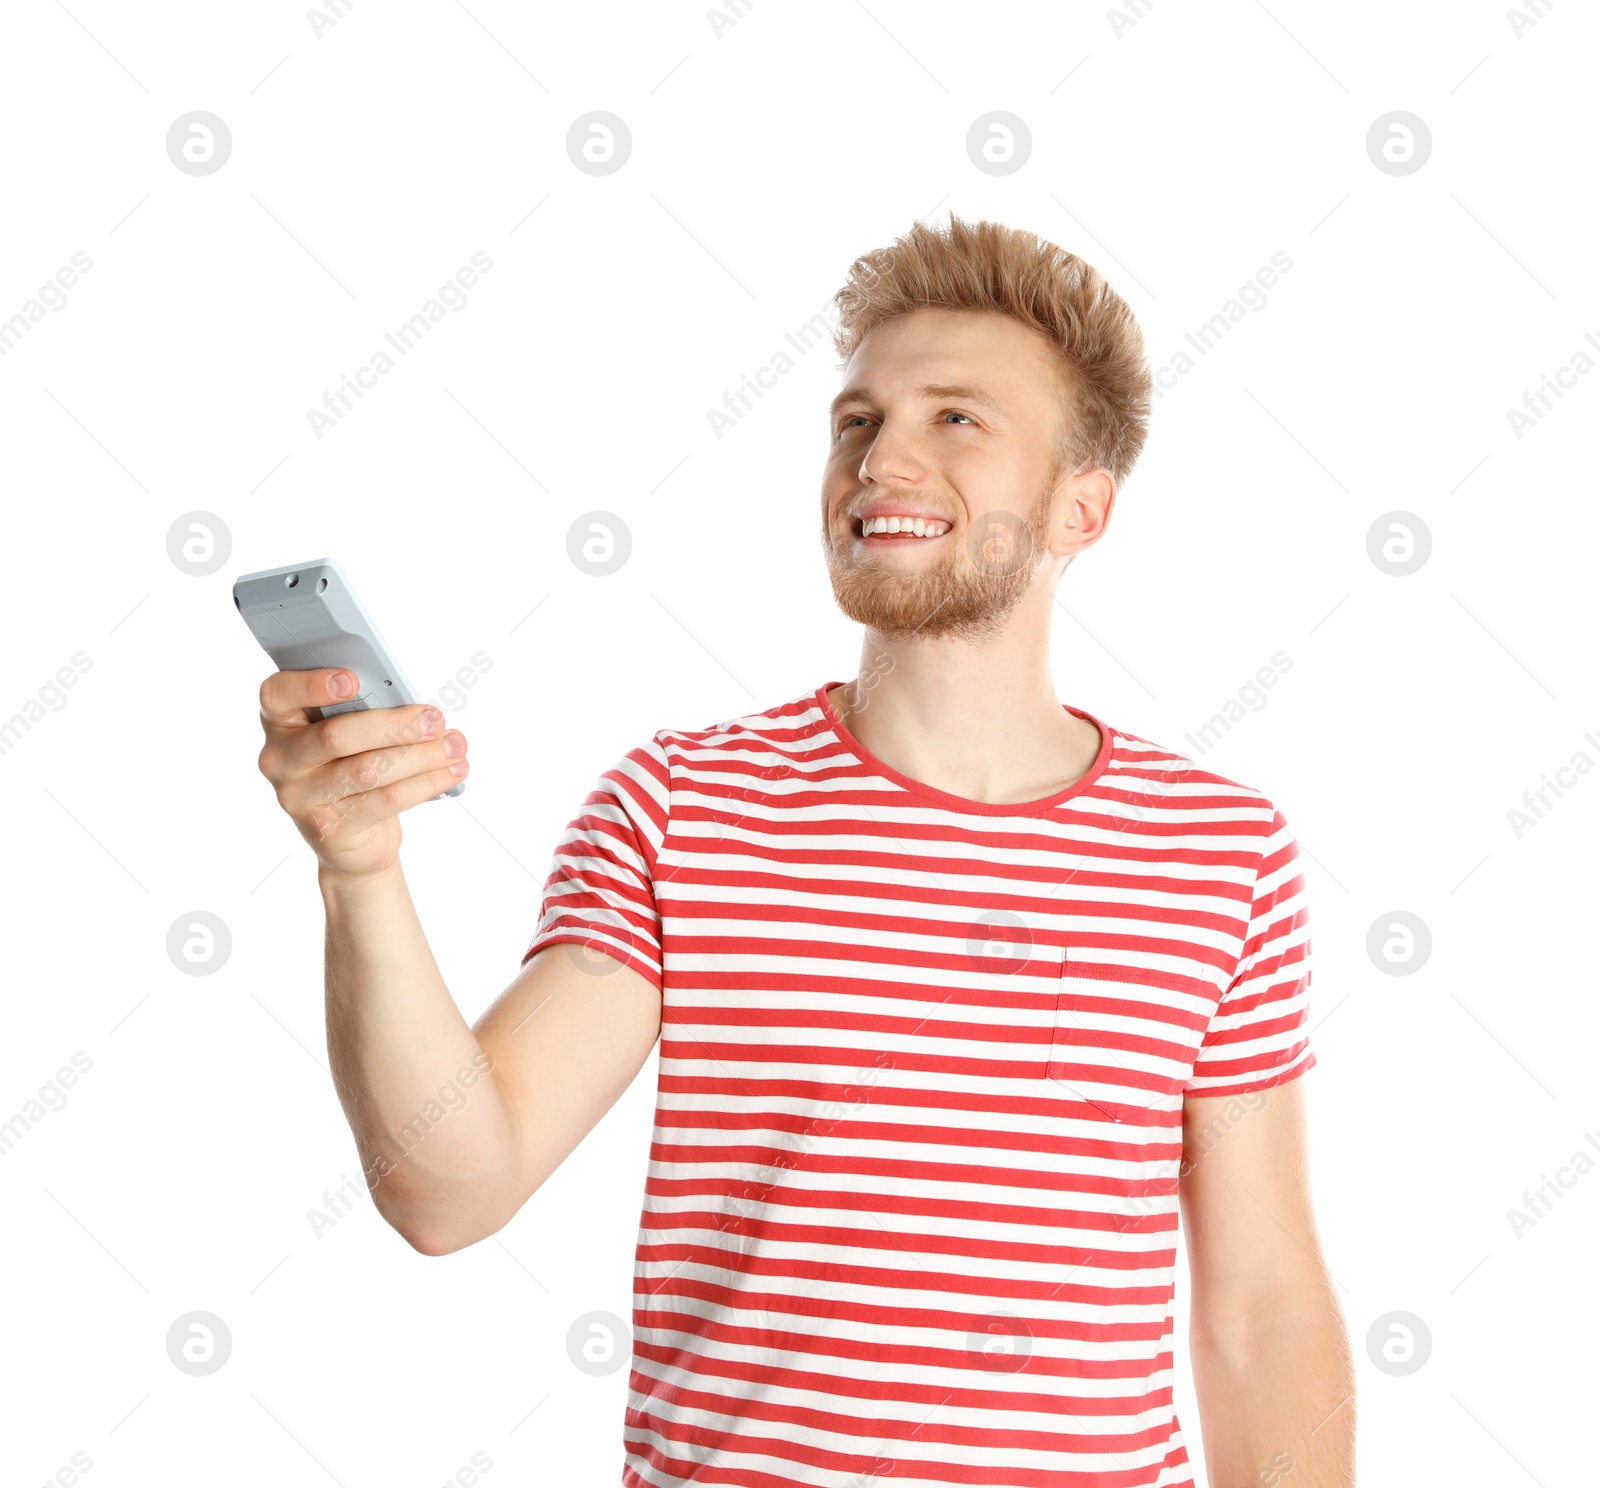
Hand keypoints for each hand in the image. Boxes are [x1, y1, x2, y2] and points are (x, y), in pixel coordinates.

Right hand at [255, 667, 468, 877]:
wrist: (351, 839)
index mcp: (281, 721)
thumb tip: (417, 709)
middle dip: (394, 726)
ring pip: (367, 770)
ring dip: (419, 756)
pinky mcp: (329, 827)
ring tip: (454, 746)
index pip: (278, 694)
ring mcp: (299, 797)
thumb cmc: (352, 767)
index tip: (354, 679)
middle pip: (336, 736)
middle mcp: (280, 759)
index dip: (312, 685)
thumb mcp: (352, 734)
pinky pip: (385, 800)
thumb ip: (366, 712)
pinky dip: (426, 783)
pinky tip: (451, 772)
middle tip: (434, 720)